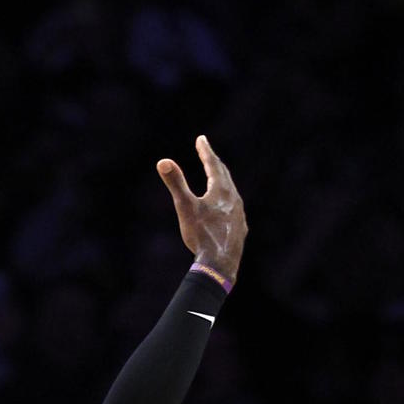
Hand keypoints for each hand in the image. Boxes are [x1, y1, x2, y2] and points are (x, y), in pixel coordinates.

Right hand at [154, 134, 246, 283]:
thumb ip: (176, 183)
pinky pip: (234, 210)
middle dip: (214, 163)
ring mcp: (239, 215)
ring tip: (217, 179)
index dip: (205, 151)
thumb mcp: (185, 207)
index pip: (213, 164)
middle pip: (224, 176)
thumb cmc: (202, 235)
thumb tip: (163, 161)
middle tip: (207, 154)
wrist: (219, 265)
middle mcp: (234, 199)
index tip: (201, 139)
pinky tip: (226, 211)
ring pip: (231, 193)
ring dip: (222, 183)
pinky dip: (227, 203)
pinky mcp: (240, 230)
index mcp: (221, 191)